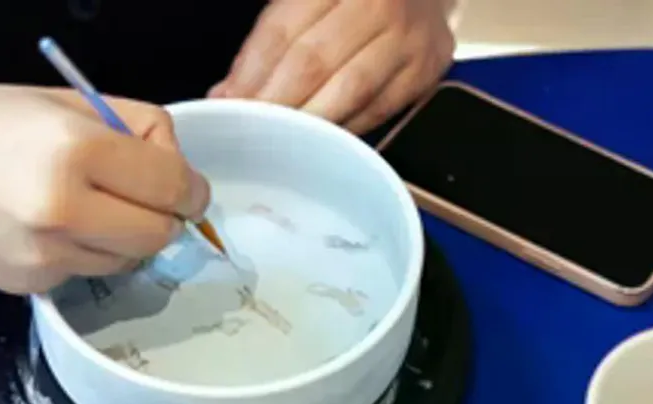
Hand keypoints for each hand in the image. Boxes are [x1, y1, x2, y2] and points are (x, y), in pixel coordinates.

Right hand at [0, 85, 208, 293]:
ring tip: (82, 206)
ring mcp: (46, 257)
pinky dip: (84, 253)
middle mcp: (65, 212)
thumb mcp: (57, 101)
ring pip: (128, 261)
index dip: (189, 188)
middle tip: (142, 196)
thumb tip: (177, 166)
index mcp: (75, 151)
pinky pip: (86, 274)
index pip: (173, 185)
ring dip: (124, 237)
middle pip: (159, 234)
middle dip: (163, 216)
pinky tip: (46, 228)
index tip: (187, 188)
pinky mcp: (30, 287)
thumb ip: (130, 127)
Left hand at [209, 0, 454, 132]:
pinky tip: (320, 139)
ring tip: (281, 140)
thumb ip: (269, 42)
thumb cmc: (352, 3)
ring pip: (348, 90)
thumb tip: (227, 94)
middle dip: (275, 101)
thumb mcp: (306, 4)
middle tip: (251, 129)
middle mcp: (376, 5)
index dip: (251, 73)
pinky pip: (377, 110)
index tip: (229, 104)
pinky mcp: (425, 71)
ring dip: (308, 121)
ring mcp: (406, 38)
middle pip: (313, 62)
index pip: (282, 31)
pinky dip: (344, 128)